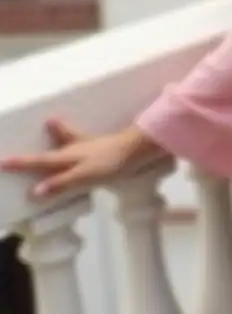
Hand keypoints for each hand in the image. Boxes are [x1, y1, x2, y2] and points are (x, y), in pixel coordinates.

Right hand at [1, 119, 150, 199]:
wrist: (137, 149)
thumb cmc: (110, 163)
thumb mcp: (83, 176)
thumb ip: (60, 183)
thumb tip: (34, 191)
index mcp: (68, 156)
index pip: (39, 161)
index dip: (20, 163)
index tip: (2, 161)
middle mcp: (76, 147)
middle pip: (54, 145)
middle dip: (40, 142)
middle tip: (31, 131)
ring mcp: (91, 145)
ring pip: (71, 137)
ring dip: (61, 130)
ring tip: (53, 122)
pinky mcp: (104, 146)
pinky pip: (85, 141)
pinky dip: (79, 137)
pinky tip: (84, 140)